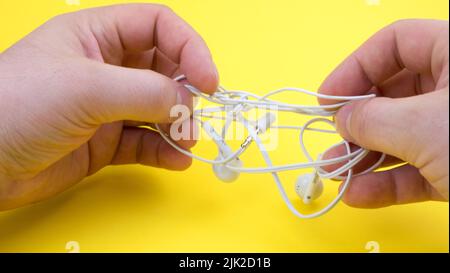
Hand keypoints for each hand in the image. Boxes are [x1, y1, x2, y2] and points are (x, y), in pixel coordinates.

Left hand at [0, 4, 217, 209]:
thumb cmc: (16, 107)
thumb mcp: (86, 88)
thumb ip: (146, 92)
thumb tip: (187, 104)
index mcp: (97, 36)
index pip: (159, 27)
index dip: (190, 48)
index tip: (208, 81)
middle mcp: (107, 68)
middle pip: (165, 70)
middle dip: (185, 92)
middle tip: (194, 117)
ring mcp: (108, 106)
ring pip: (159, 109)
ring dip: (179, 125)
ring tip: (185, 142)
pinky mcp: (106, 141)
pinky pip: (146, 141)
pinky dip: (165, 150)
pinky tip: (175, 160)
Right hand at [319, 19, 448, 207]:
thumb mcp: (426, 127)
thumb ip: (374, 119)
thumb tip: (342, 119)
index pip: (394, 44)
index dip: (354, 68)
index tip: (326, 100)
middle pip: (392, 93)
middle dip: (357, 122)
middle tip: (330, 142)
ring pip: (402, 135)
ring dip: (365, 158)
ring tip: (335, 174)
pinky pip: (417, 169)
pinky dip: (387, 183)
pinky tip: (360, 195)